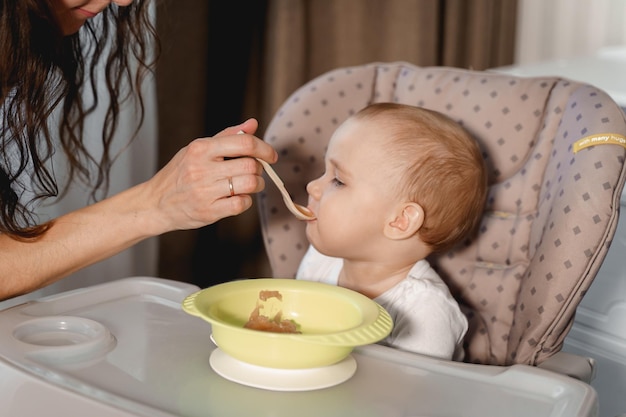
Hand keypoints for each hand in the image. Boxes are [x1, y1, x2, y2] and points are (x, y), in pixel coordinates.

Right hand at [143, 118, 277, 231]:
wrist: (155, 203)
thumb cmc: (179, 174)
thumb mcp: (198, 149)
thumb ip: (227, 136)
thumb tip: (252, 124)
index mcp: (201, 149)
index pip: (243, 142)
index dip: (264, 148)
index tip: (270, 156)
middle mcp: (202, 169)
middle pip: (250, 165)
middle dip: (259, 169)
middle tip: (254, 172)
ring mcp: (204, 191)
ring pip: (249, 184)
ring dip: (256, 185)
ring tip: (249, 185)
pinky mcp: (208, 211)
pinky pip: (240, 204)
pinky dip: (245, 201)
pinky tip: (238, 198)